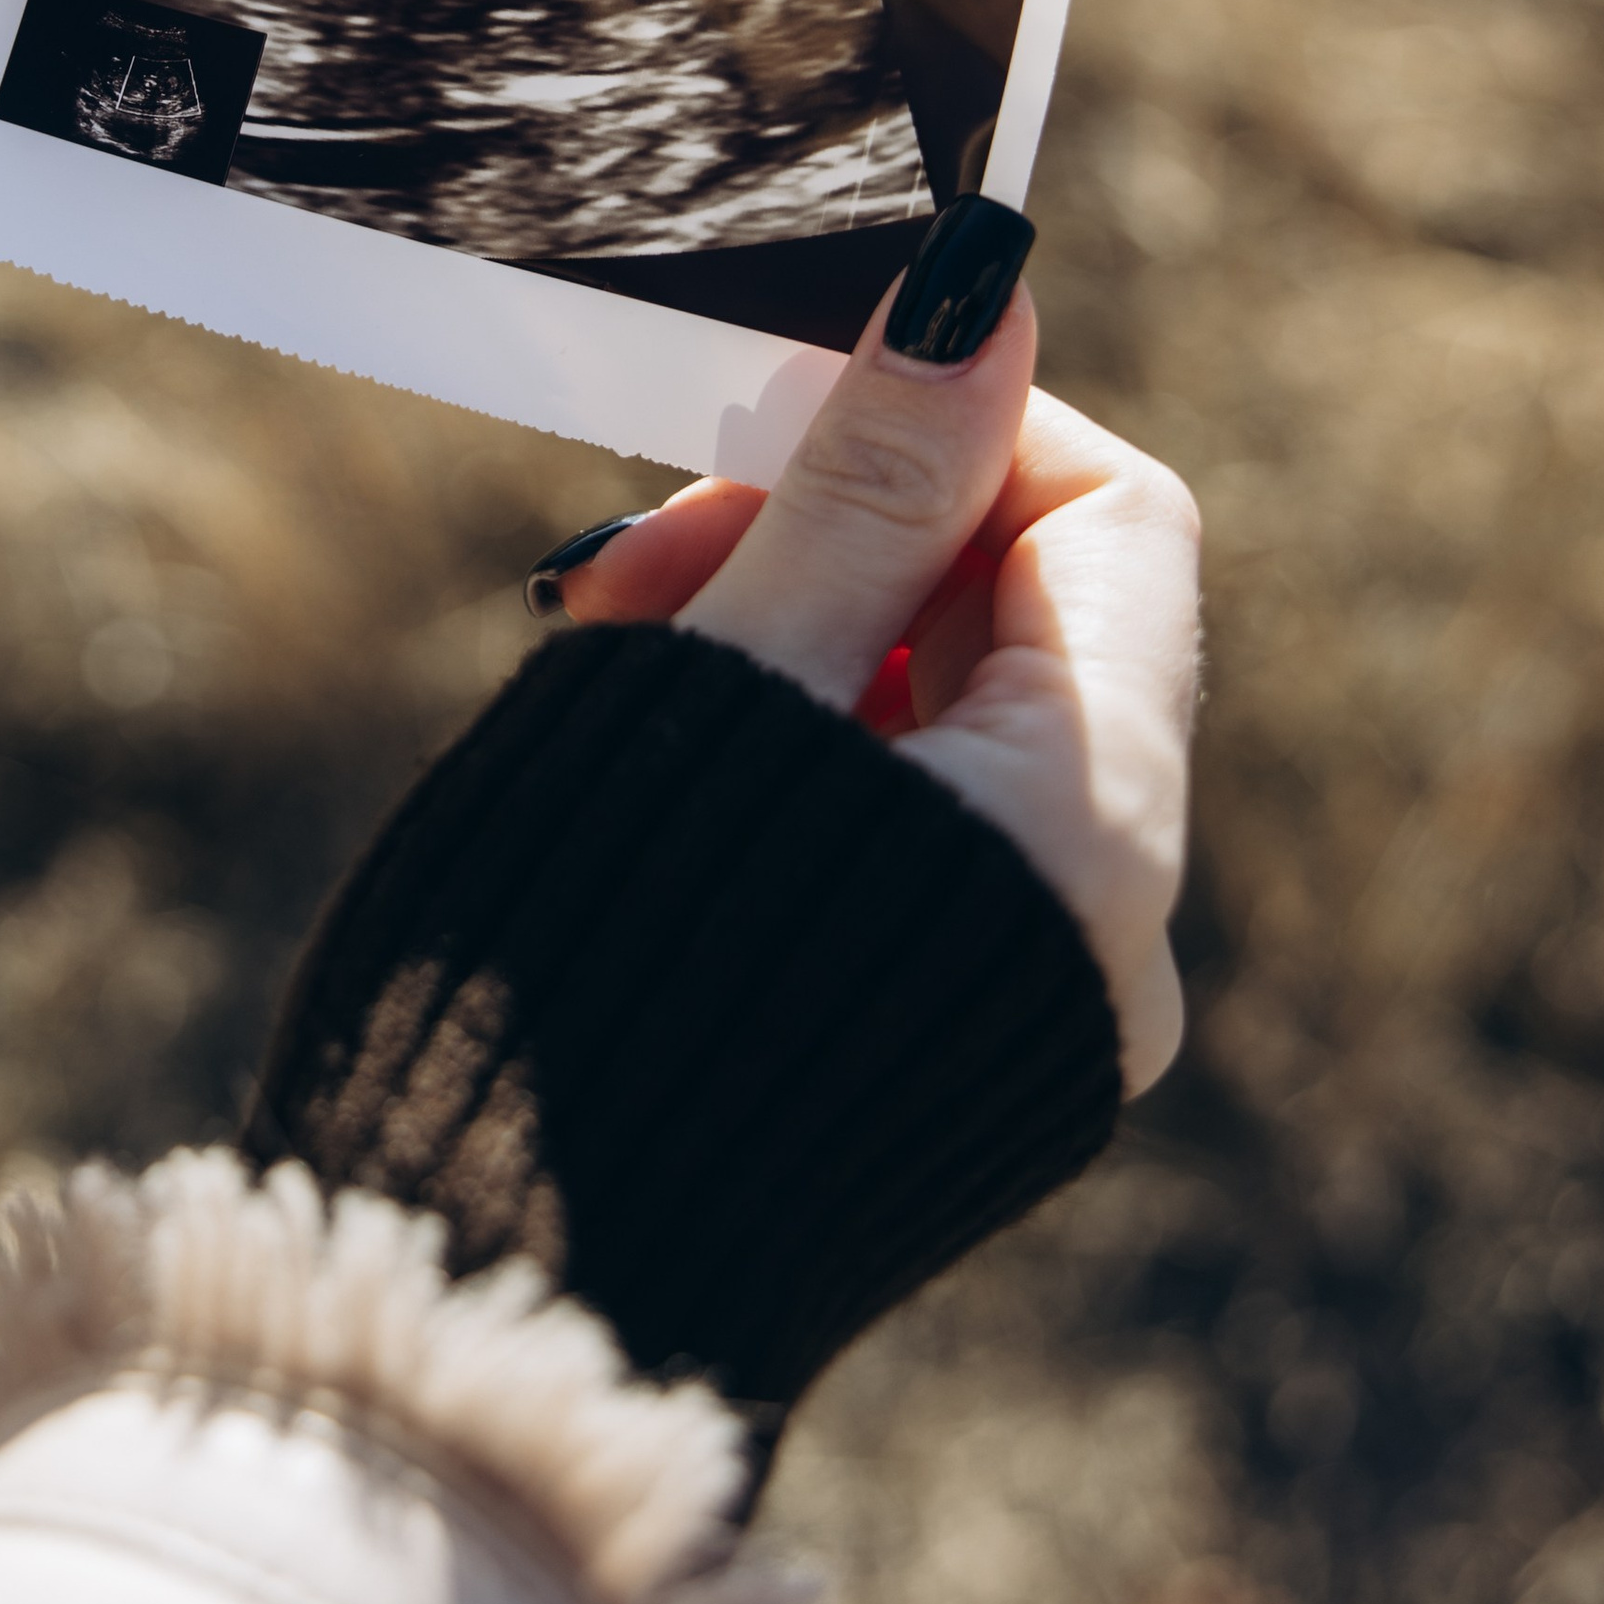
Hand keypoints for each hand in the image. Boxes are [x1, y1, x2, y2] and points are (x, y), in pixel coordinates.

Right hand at [539, 286, 1200, 1090]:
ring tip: (603, 658)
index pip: (1109, 513)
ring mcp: (1018, 1003)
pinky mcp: (924, 1050)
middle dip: (823, 534)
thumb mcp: (731, 683)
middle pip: (1015, 611)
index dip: (952, 427)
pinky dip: (776, 757)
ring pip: (933, 716)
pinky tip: (633, 767)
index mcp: (1094, 825)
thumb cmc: (591, 983)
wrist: (493, 1325)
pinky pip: (890, 831)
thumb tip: (993, 277)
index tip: (767, 426)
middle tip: (630, 564)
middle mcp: (1101, 925)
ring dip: (776, 635)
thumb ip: (867, 483)